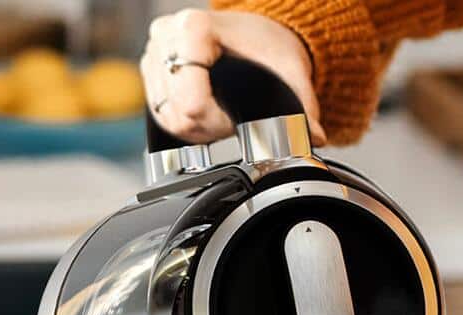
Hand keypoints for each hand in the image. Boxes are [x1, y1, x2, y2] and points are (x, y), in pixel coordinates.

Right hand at [140, 9, 325, 145]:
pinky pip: (160, 113)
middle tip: (234, 122)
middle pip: (178, 113)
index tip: (239, 122)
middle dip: (208, 129)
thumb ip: (302, 105)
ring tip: (222, 116)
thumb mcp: (290, 71)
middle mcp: (167, 36)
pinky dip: (183, 123)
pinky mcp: (150, 68)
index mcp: (194, 28)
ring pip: (166, 117)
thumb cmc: (266, 43)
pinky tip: (206, 115)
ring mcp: (154, 52)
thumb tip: (312, 136)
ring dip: (195, 128)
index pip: (191, 102)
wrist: (253, 31)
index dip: (218, 124)